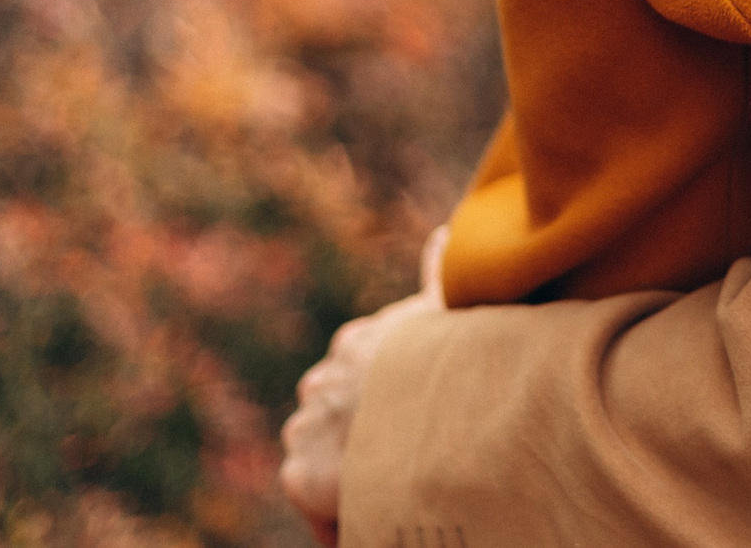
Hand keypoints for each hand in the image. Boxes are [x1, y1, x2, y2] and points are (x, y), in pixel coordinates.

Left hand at [280, 228, 447, 544]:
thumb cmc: (450, 360)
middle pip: (335, 418)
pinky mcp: (300, 476)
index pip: (359, 379)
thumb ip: (439, 274)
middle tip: (406, 462)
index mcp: (354, 345)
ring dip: (351, 478)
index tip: (414, 424)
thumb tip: (444, 233)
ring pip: (325, 460)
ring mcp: (306, 430)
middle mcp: (321, 383)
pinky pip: (322, 508)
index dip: (387, 407)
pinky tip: (383, 515)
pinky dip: (345, 517)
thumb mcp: (448, 312)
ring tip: (396, 492)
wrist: (433, 410)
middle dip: (362, 439)